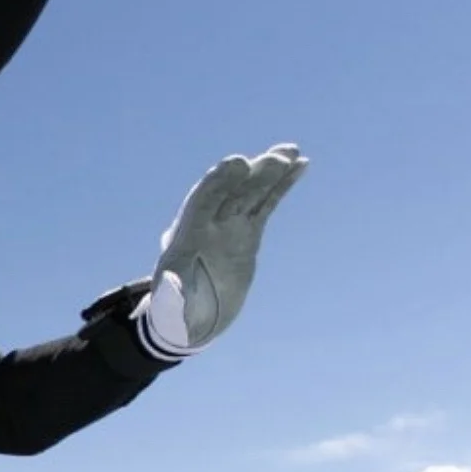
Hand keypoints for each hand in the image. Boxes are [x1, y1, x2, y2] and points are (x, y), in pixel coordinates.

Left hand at [136, 144, 307, 359]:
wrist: (189, 318)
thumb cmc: (174, 315)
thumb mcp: (171, 308)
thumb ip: (172, 297)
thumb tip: (171, 288)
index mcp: (185, 237)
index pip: (201, 203)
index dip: (218, 183)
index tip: (238, 164)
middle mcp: (207, 226)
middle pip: (230, 193)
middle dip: (251, 175)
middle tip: (276, 157)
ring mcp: (229, 227)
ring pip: (250, 193)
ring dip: (269, 172)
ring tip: (292, 153)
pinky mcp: (247, 233)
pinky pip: (265, 204)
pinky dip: (281, 186)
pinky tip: (300, 166)